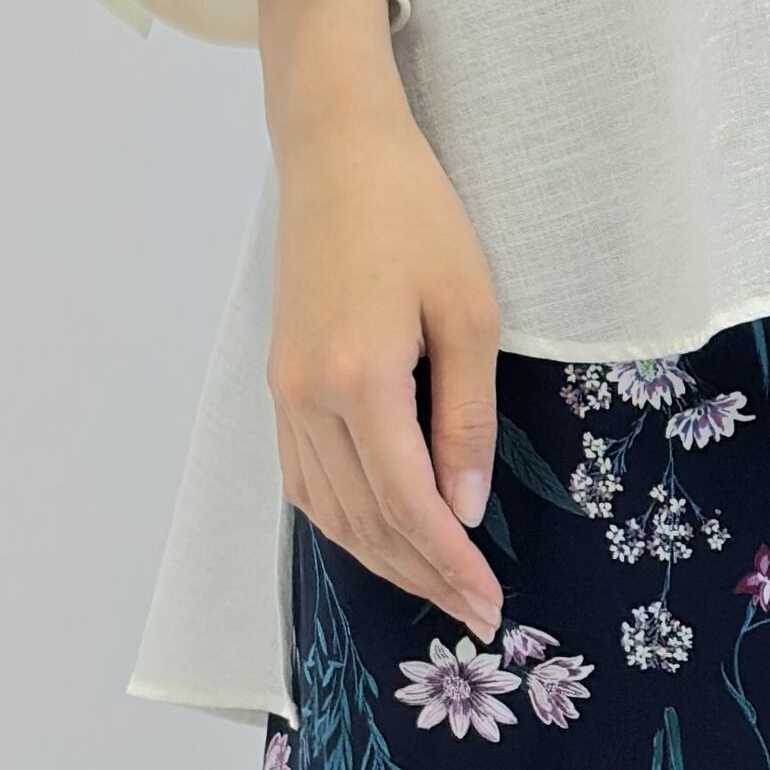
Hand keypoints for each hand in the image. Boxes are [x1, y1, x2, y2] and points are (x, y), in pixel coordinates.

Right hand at [255, 0, 503, 636]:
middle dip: (421, 578)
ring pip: (327, 511)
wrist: (336, 151)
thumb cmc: (416, 215)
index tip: (490, 605)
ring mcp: (284, 394)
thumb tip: (464, 510)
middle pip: (364, 523)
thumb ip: (466, 419)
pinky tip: (378, 537)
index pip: (409, 507)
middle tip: (474, 617)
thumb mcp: (469, 312)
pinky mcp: (279, 382)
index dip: (450, 565)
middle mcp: (307, 400)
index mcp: (358, 383)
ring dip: (382, 559)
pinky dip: (343, 522)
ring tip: (435, 588)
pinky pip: (304, 480)